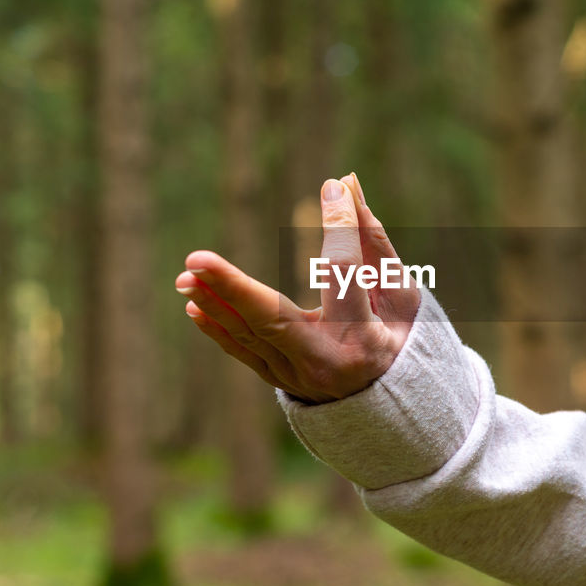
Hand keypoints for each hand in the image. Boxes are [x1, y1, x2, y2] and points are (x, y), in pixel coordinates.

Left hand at [175, 173, 420, 403]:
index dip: (339, 227)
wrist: (391, 400)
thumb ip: (370, 240)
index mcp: (367, 337)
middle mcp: (328, 361)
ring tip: (187, 274)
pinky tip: (194, 303)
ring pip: (251, 336)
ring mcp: (299, 376)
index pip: (344, 273)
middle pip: (274, 319)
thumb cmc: (397, 334)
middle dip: (232, 287)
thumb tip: (345, 185)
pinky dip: (219, 328)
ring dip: (215, 302)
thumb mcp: (398, 291)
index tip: (333, 188)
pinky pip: (243, 352)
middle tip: (196, 259)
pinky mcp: (280, 381)